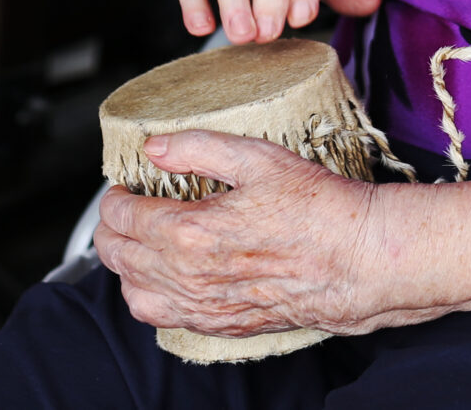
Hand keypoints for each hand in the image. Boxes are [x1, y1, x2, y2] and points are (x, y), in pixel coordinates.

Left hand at [95, 132, 384, 337]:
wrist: (359, 261)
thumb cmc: (318, 209)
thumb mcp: (258, 158)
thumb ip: (198, 147)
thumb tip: (155, 147)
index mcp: (190, 232)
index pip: (122, 216)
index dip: (115, 196)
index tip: (124, 185)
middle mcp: (188, 276)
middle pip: (118, 255)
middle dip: (111, 229)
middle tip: (122, 208)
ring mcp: (202, 306)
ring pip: (132, 292)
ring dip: (124, 265)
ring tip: (136, 241)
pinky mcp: (220, 324)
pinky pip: (161, 317)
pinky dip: (147, 295)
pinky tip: (162, 276)